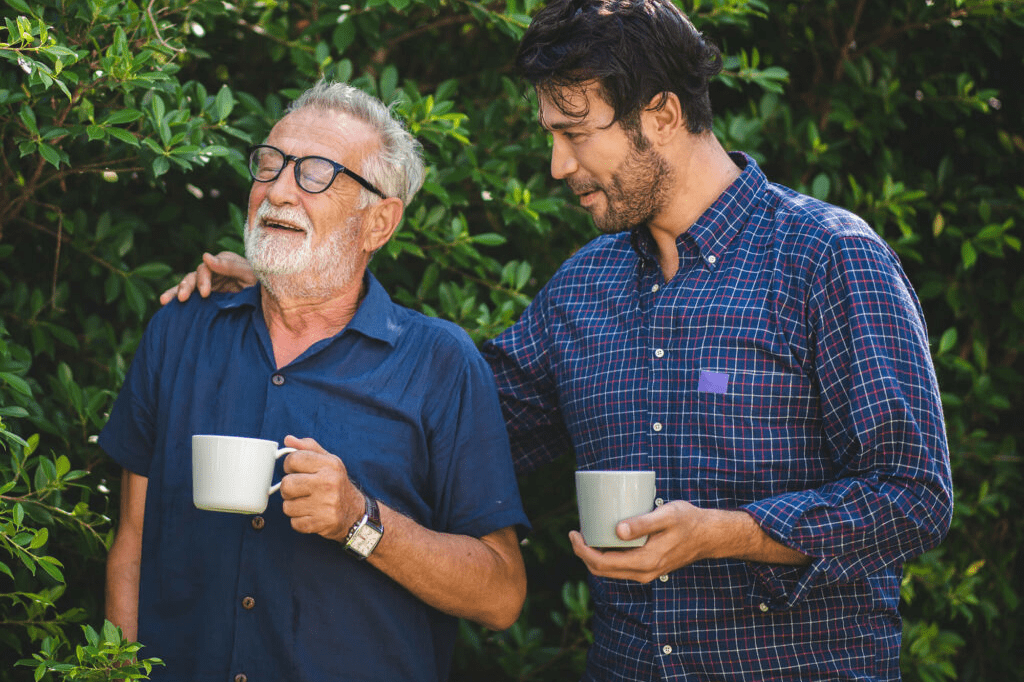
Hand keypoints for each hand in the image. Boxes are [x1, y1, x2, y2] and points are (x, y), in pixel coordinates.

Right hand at [158, 251, 256, 304]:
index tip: (204, 294)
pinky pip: (191, 297)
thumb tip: (205, 256)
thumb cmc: (262, 284)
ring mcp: (211, 284)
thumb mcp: (250, 274)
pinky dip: (178, 299)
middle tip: (183, 298)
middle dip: (186, 286)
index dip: (203, 280)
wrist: (271, 301)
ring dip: (177, 291)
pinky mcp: (209, 297)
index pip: (206, 268)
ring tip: (165, 301)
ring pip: (189, 285)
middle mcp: (214, 271)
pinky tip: (166, 305)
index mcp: (224, 262)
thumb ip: (230, 266)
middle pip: (194, 276)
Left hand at [278, 435, 364, 543]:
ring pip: (287, 506)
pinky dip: (299, 520)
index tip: (296, 471)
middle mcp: (329, 483)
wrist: (355, 512)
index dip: (290, 466)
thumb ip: (308, 448)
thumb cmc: (336, 484)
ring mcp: (326, 505)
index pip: (293, 459)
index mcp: (330, 465)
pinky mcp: (322, 523)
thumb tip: (288, 439)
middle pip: (287, 484)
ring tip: (307, 503)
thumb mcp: (328, 461)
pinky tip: (311, 514)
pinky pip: (295, 523)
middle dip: (288, 488)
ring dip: (293, 506)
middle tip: (300, 489)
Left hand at [570, 501, 809, 582]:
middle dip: (583, 553)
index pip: (602, 563)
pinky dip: (607, 556)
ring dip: (594, 556)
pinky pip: (620, 567)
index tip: (574, 532)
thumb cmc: (688, 521)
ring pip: (610, 571)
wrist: (710, 535)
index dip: (582, 550)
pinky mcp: (648, 567)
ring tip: (586, 535)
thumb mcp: (666, 516)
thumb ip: (643, 523)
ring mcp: (646, 573)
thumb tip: (617, 530)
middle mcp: (643, 573)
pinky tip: (604, 540)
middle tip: (575, 532)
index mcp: (644, 562)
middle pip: (602, 570)